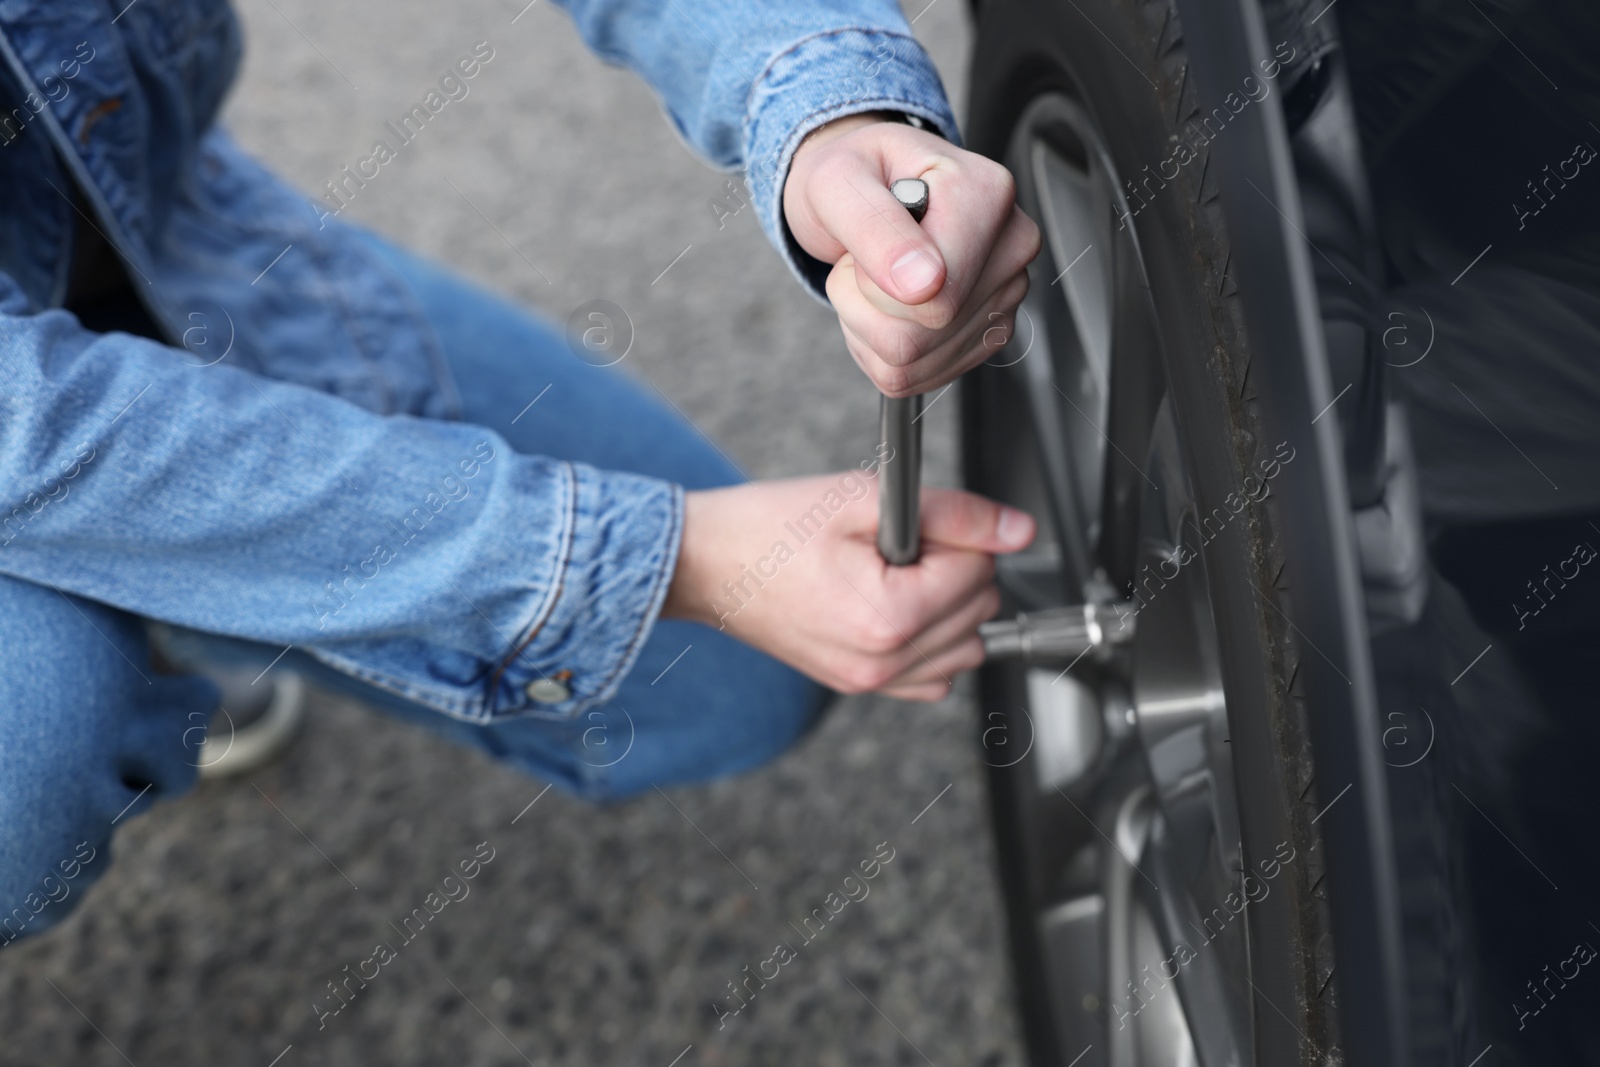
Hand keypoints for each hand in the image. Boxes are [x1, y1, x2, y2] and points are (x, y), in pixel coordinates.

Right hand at [661, 473, 1034, 700]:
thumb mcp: (864, 499)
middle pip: (980, 610)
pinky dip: (930, 642)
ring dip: (947, 605)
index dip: (953, 533)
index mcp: (888, 618)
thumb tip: (1017, 530)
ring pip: (966, 647)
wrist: (706, 562)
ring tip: (893, 573)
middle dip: (952, 567)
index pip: (980, 571)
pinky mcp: (859, 685)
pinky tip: (895, 608)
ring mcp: (870, 682)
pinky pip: (933, 676)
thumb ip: (954, 515)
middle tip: (895, 542)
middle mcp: (882, 663)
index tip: (909, 523)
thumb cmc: (769, 528)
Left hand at [783, 113, 1041, 397]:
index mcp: (987, 195)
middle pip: (926, 331)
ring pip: (913, 360)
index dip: (876, 279)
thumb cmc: (855, 175)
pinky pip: (913, 376)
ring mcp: (1006, 295)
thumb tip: (924, 285)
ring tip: (874, 275)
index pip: (934, 292)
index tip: (869, 236)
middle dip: (866, 302)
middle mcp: (1011, 246)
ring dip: (866, 326)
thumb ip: (876, 226)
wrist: (862, 187)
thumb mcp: (838, 181)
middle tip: (865, 255)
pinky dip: (876, 348)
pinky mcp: (987, 335)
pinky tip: (884, 304)